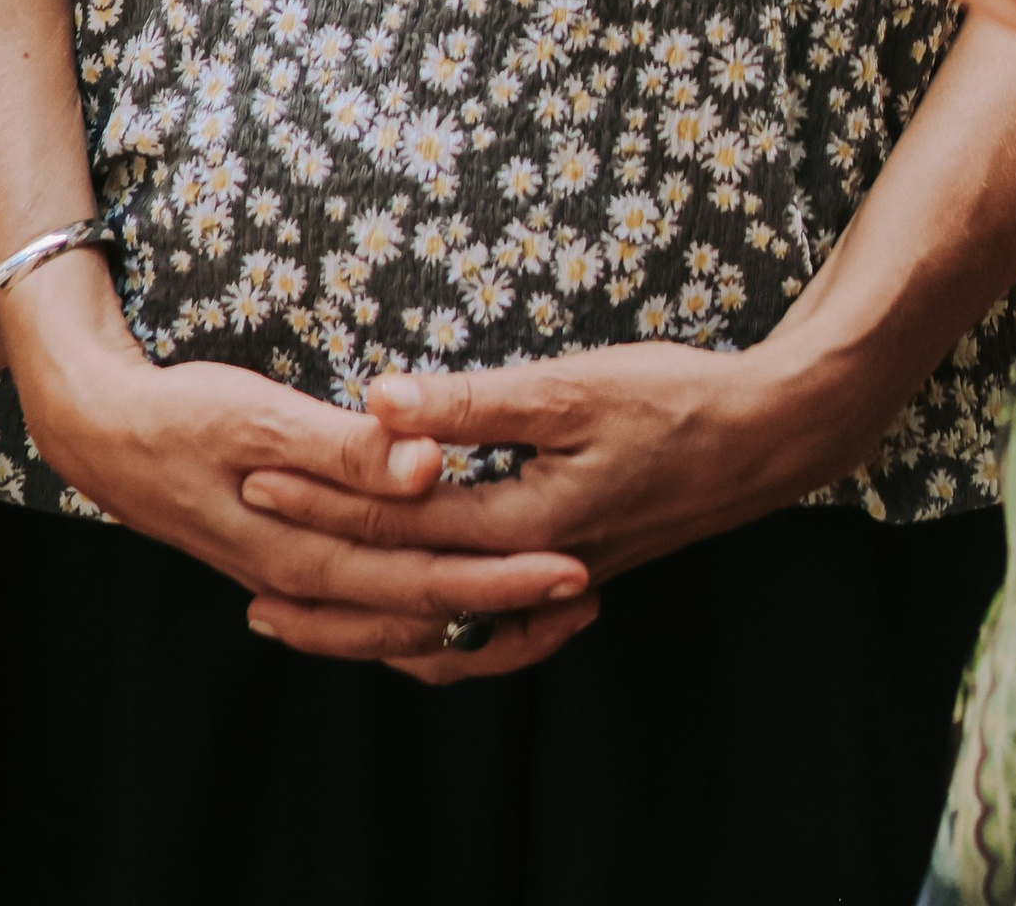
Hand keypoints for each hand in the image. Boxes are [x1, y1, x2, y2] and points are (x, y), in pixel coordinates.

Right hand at [5, 269, 596, 678]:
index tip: (573, 565)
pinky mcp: (295, 562)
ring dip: (472, 617)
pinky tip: (454, 602)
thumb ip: (349, 449)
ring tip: (545, 603)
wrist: (104, 435)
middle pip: (424, 613)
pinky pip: (371, 608)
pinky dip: (422, 612)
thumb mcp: (263, 417)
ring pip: (399, 623)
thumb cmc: (184, 416)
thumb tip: (428, 469)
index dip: (502, 577)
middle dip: (507, 607)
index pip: (425, 581)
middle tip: (585, 589)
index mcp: (309, 551)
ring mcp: (300, 578)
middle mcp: (309, 581)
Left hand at [237, 335, 865, 688]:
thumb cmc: (674, 400)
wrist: (770, 438)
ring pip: (445, 626)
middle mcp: (533, 571)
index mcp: (523, 524)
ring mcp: (557, 581)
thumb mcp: (570, 387)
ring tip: (306, 614)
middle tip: (246, 568)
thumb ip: (472, 403)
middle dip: (322, 579)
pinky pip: (488, 626)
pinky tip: (420, 610)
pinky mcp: (577, 573)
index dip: (322, 499)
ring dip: (372, 619)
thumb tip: (379, 404)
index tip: (256, 474)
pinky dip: (440, 629)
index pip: (397, 522)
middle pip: (406, 591)